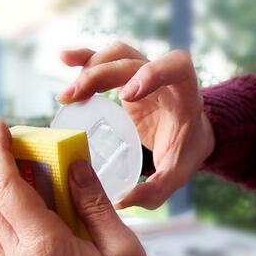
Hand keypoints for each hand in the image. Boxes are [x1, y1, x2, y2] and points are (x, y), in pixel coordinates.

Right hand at [58, 42, 215, 209]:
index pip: (175, 67)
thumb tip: (122, 200)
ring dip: (90, 67)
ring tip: (68, 95)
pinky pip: (107, 59)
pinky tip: (63, 59)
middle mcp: (165, 77)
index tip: (126, 95)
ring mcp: (144, 72)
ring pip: (117, 55)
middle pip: (133, 61)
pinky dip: (85, 56)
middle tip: (75, 97)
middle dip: (102, 75)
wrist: (192, 136)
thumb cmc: (185, 151)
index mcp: (184, 94)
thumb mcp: (177, 174)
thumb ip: (156, 189)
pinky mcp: (127, 76)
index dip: (152, 73)